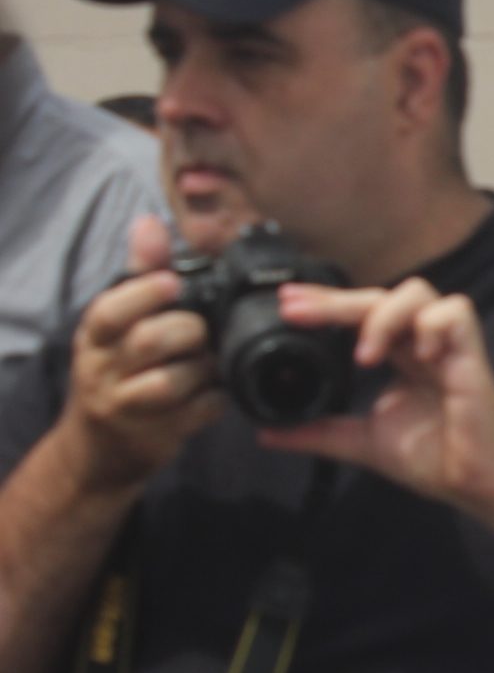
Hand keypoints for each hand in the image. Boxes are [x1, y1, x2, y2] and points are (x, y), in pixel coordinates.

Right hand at [58, 216, 222, 493]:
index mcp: (96, 335)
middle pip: (151, 341)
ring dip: (205, 368)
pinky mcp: (155, 435)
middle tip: (203, 333)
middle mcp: (103, 369)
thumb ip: (140, 274)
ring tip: (210, 363)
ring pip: (174, 380)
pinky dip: (218, 399)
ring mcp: (126, 406)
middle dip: (190, 331)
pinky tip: (216, 392)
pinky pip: (199, 411)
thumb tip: (148, 223)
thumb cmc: (116, 371)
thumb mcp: (118, 324)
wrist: (96, 449)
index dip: (145, 293)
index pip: (110, 310)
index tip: (174, 282)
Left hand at [265, 279, 493, 523]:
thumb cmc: (438, 461)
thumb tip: (268, 434)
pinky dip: (430, 326)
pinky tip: (417, 355)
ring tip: (365, 354)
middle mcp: (423, 346)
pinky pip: (456, 314)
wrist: (479, 485)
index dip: (327, 305)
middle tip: (298, 309)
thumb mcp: (364, 443)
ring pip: (418, 294)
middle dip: (336, 300)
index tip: (288, 305)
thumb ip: (320, 432)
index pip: (363, 315)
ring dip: (383, 316)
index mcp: (401, 358)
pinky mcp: (472, 357)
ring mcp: (449, 348)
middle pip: (382, 296)